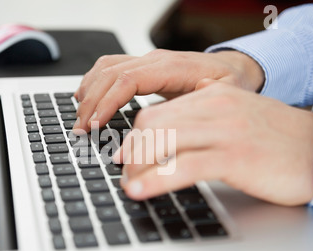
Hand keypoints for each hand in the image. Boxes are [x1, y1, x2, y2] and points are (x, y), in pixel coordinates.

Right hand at [73, 49, 263, 132]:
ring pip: (105, 67)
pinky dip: (93, 82)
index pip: (127, 79)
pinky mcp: (143, 67)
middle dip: (90, 102)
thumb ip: (196, 107)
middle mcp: (155, 60)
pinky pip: (110, 67)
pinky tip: (86, 98)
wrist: (232, 68)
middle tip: (80, 129)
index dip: (106, 102)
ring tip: (79, 118)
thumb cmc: (228, 83)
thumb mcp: (223, 97)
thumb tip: (170, 125)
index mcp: (172, 67)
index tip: (94, 124)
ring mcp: (147, 61)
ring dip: (88, 91)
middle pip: (109, 73)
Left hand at [113, 81, 312, 206]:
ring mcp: (224, 130)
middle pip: (150, 125)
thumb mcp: (235, 118)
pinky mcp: (234, 156)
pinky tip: (139, 191)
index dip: (133, 137)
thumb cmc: (277, 139)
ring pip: (160, 142)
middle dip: (130, 153)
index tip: (124, 156)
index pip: (154, 112)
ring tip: (129, 186)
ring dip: (136, 167)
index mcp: (211, 96)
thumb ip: (202, 119)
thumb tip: (170, 131)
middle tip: (125, 174)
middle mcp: (214, 107)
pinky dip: (154, 180)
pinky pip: (183, 167)